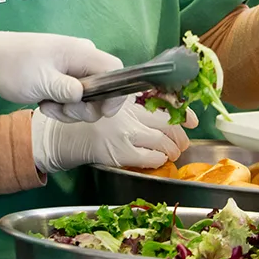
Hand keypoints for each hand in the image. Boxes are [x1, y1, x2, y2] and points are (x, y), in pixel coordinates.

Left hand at [0, 28, 123, 121]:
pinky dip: (61, 107)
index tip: (103, 112)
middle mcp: (82, 59)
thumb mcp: (40, 81)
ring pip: (87, 98)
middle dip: (84, 107)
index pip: (115, 70)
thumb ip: (68, 90)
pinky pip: (73, 99)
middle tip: (60, 110)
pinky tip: (43, 102)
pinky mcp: (63, 80)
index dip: (116, 93)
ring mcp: (72, 70)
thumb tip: (90, 98)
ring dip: (68, 110)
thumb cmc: (13, 66)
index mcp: (81, 52)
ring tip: (45, 104)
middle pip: (103, 89)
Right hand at [31, 101, 194, 173]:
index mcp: (128, 99)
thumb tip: (166, 117)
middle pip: (167, 123)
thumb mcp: (113, 107)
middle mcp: (129, 114)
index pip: (163, 101)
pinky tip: (158, 159)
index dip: (182, 112)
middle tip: (182, 143)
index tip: (193, 120)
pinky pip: (151, 157)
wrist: (65, 137)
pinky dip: (159, 159)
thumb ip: (135, 108)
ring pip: (163, 142)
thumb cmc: (90, 123)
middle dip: (180, 136)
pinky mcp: (121, 153)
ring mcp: (126, 133)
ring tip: (172, 153)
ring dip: (172, 150)